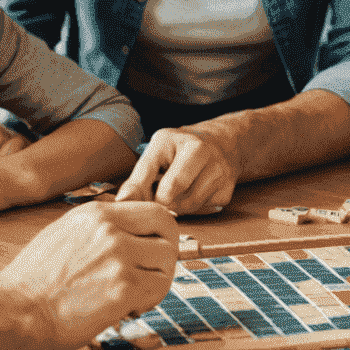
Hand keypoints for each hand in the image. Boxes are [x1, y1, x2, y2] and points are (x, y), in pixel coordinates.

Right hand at [0, 201, 176, 349]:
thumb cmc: (33, 281)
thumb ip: (97, 227)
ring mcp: (118, 258)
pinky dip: (148, 303)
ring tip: (134, 296)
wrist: (15, 312)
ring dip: (156, 283)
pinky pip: (157, 291)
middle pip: (168, 233)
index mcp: (97, 214)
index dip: (162, 233)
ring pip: (166, 265)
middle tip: (150, 276)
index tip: (154, 250)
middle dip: (165, 257)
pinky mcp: (122, 289)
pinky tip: (127, 310)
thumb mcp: (64, 233)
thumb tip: (123, 227)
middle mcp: (111, 230)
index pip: (155, 210)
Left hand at [115, 126, 237, 212]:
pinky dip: (195, 208)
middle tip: (160, 196)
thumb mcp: (156, 154)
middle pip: (170, 193)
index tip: (129, 205)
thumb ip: (139, 178)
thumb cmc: (180, 151)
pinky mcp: (227, 189)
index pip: (148, 173)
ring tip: (178, 193)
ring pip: (187, 205)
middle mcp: (199, 150)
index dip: (138, 195)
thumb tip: (122, 203)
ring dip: (178, 206)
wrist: (222, 143)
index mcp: (173, 139)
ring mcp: (217, 169)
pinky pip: (203, 210)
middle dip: (162, 201)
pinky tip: (195, 193)